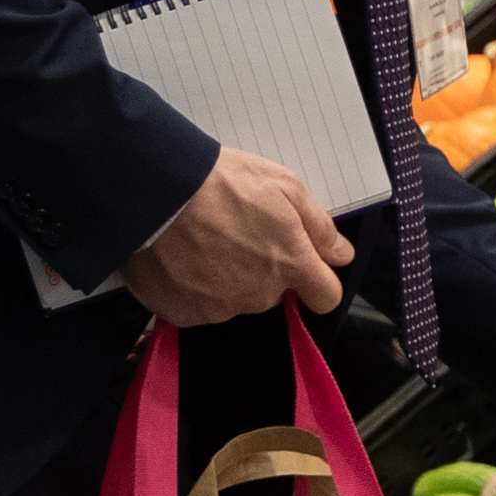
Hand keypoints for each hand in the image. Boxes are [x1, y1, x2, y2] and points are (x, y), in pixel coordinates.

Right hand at [124, 149, 349, 324]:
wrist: (155, 192)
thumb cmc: (218, 182)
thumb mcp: (284, 185)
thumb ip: (319, 226)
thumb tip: (340, 254)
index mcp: (290, 264)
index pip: (326, 296)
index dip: (317, 281)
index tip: (303, 266)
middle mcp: (259, 295)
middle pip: (274, 294)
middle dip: (264, 270)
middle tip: (237, 233)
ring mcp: (220, 308)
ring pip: (235, 299)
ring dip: (226, 277)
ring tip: (203, 240)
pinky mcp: (184, 313)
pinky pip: (197, 306)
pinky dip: (192, 287)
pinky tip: (180, 257)